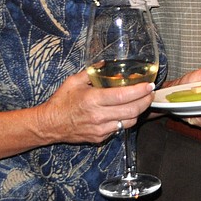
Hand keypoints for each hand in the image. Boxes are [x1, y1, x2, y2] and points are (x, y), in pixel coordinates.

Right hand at [37, 72, 155, 143]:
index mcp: (93, 99)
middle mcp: (99, 115)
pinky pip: (119, 129)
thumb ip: (91, 72)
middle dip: (146, 101)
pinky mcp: (100, 138)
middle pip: (132, 110)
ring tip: (141, 102)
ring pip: (129, 122)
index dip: (140, 91)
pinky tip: (126, 112)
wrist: (50, 125)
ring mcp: (100, 129)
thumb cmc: (61, 101)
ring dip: (138, 112)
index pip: (124, 96)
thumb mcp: (74, 81)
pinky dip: (126, 120)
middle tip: (150, 93)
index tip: (149, 85)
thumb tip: (106, 63)